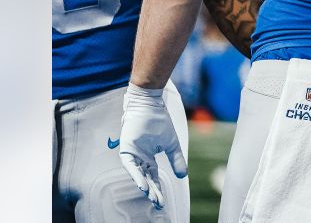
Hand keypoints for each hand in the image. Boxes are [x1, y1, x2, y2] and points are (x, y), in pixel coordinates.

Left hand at [118, 85, 186, 209]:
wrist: (151, 106)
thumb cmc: (160, 122)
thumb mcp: (171, 144)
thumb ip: (176, 159)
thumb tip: (183, 175)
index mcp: (149, 158)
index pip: (153, 177)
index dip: (158, 189)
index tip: (162, 201)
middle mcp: (140, 159)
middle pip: (146, 179)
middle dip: (152, 191)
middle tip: (158, 203)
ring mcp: (132, 155)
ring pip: (138, 175)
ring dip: (144, 186)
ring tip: (151, 197)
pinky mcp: (126, 150)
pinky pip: (131, 166)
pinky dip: (136, 175)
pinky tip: (142, 185)